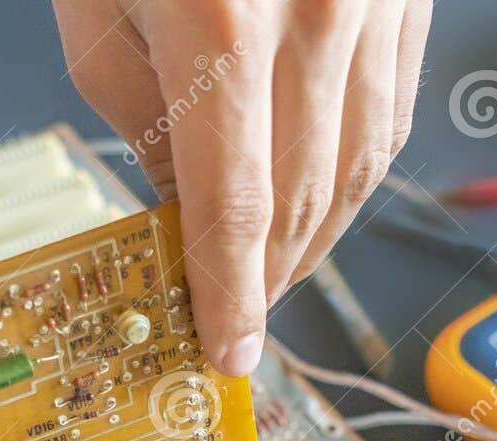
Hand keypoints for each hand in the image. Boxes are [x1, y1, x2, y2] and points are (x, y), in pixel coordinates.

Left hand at [55, 0, 431, 374]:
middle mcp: (316, 12)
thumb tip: (187, 218)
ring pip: (360, 169)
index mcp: (220, 21)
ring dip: (314, 238)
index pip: (236, 209)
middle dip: (267, 279)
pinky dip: (353, 173)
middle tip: (237, 318)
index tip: (228, 351)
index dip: (233, 298)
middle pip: (302, 201)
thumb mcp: (104, 16)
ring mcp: (374, 2)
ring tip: (273, 269)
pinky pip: (391, 113)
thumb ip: (147, 124)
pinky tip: (316, 198)